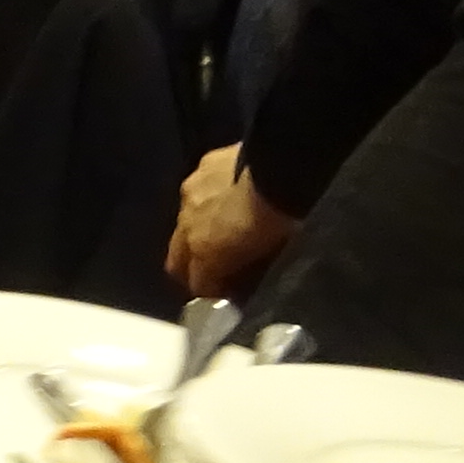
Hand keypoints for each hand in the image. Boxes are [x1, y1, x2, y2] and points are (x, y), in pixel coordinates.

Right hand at [168, 141, 301, 299]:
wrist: (286, 167)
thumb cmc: (285, 220)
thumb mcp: (269, 256)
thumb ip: (247, 271)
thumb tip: (243, 281)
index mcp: (204, 250)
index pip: (196, 284)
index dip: (210, 293)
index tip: (226, 296)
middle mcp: (186, 224)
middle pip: (177, 259)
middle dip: (193, 269)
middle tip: (218, 272)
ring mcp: (191, 193)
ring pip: (184, 223)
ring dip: (199, 232)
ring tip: (226, 230)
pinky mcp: (203, 166)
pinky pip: (200, 192)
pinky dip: (210, 200)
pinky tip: (232, 195)